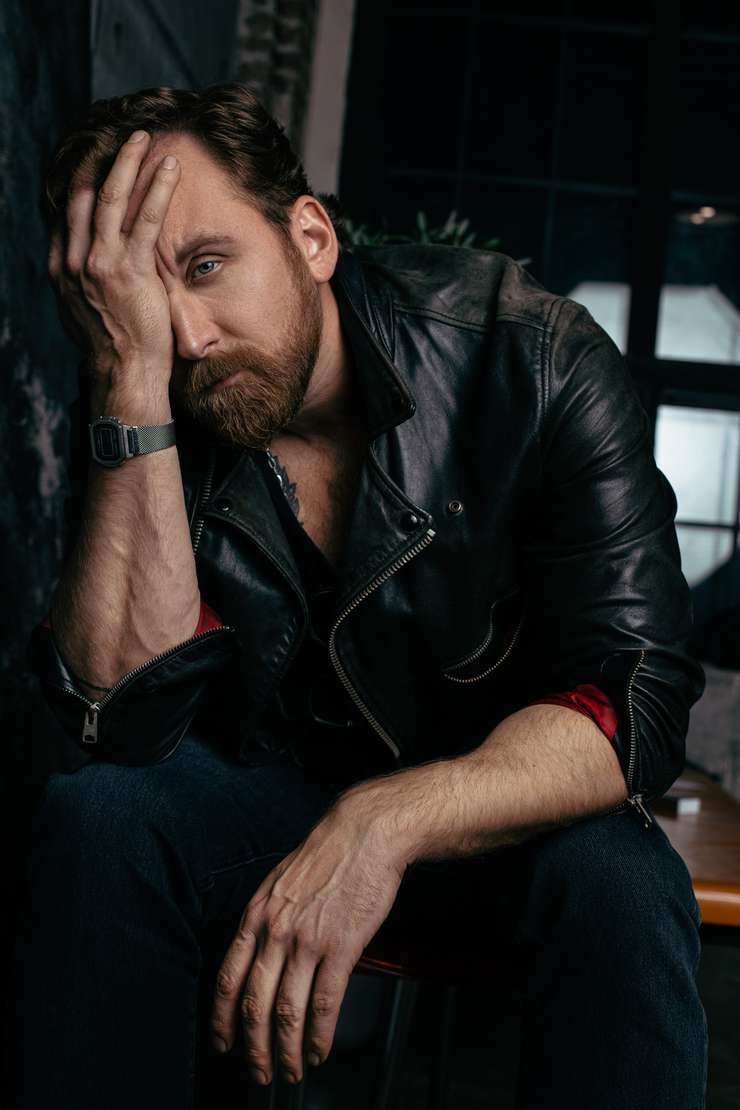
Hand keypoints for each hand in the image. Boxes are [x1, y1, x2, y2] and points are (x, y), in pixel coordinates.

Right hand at [46, 130, 179, 384]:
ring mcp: (100, 264)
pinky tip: (169, 167)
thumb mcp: (86, 312)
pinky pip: (146, 218)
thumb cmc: (115, 348)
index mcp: (61, 269)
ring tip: (143, 138)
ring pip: (110, 198)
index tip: (97, 160)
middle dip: (100, 161)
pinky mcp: (130, 271)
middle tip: (119, 138)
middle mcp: (74, 261)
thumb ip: (83, 284)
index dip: (82, 181)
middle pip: (83, 196)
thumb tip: (87, 271)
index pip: (68, 212)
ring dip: (127, 162)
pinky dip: (157, 188)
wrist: (124, 374)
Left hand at [210, 800, 405, 1085]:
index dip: (222, 1018)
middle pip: (254, 1005)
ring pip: (288, 1012)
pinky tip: (320, 1050)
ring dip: (288, 1050)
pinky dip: (320, 1035)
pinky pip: (325, 1003)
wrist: (364, 833)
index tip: (223, 1043)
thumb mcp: (280, 882)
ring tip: (293, 1070)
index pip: (228, 979)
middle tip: (259, 1073)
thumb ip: (267, 919)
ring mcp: (307, 941)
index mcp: (256, 915)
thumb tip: (260, 957)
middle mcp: (275, 931)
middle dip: (254, 1048)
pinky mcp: (341, 947)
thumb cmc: (327, 855)